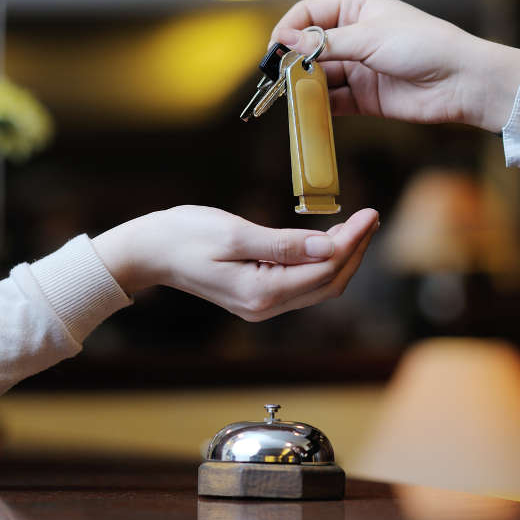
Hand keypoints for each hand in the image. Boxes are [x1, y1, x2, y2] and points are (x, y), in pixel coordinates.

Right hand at [92, 205, 378, 321]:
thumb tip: (329, 246)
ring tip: (358, 225)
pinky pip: (302, 283)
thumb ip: (285, 243)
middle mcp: (267, 306)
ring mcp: (263, 304)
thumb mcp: (234, 232)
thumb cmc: (183, 236)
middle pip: (329, 282)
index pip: (325, 269)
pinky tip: (328, 240)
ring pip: (318, 285)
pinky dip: (321, 262)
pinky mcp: (258, 296)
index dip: (353, 242)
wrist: (148, 252)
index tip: (370, 213)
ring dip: (342, 257)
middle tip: (370, 217)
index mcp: (262, 291)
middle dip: (355, 250)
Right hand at [271, 0, 519, 131]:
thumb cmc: (423, 45)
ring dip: (305, 86)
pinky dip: (320, 107)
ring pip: (320, 76)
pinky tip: (309, 111)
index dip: (289, 29)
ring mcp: (359, 68)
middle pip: (310, 48)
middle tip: (278, 77)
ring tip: (291, 96)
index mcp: (357, 8)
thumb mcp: (370, 37)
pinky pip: (334, 102)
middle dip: (293, 61)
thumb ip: (326, 44)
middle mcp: (355, 37)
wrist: (460, 81)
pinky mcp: (365, 98)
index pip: (309, 13)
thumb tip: (287, 42)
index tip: (275, 48)